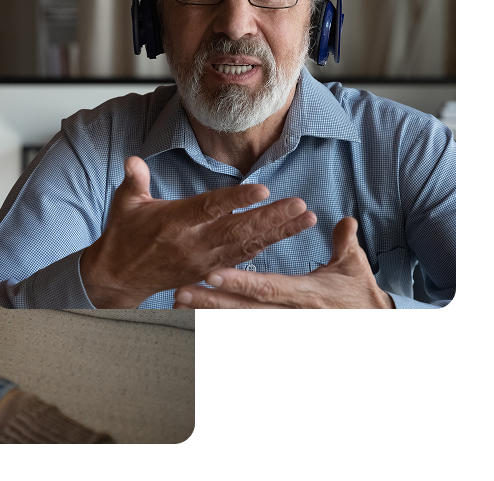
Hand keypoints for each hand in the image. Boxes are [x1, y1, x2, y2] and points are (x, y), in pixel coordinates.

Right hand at [80, 156, 316, 307]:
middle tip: (300, 205)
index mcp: (173, 223)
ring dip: (278, 233)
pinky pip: (242, 257)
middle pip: (239, 229)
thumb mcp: (124, 204)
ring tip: (305, 219)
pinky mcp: (209, 270)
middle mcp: (193, 243)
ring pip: (247, 245)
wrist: (119, 277)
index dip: (237, 200)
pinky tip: (285, 235)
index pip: (210, 208)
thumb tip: (134, 159)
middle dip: (272, 218)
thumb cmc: (122, 236)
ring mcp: (204, 259)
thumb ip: (134, 180)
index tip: (263, 190)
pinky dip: (265, 246)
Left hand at [173, 217, 393, 308]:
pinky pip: (245, 323)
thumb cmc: (357, 294)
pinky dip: (220, 320)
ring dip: (207, 312)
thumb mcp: (354, 267)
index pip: (266, 287)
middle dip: (210, 301)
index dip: (239, 281)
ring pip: (239, 318)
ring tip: (177, 304)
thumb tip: (344, 220)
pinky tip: (196, 317)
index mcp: (303, 292)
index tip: (212, 273)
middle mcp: (288, 310)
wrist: (366, 319)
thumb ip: (344, 243)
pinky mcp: (278, 323)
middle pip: (243, 306)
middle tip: (179, 293)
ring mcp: (281, 320)